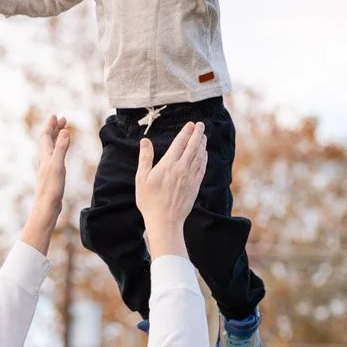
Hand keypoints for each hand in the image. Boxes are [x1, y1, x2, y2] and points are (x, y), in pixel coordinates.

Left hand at [33, 114, 69, 212]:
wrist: (46, 207)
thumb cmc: (51, 187)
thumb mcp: (57, 165)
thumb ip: (61, 147)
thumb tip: (65, 130)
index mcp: (45, 156)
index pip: (46, 136)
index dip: (51, 125)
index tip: (56, 116)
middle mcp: (44, 161)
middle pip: (48, 140)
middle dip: (55, 129)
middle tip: (63, 120)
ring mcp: (47, 168)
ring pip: (50, 149)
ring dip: (56, 139)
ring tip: (63, 133)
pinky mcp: (50, 176)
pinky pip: (53, 158)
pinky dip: (58, 151)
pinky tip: (59, 155)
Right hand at [135, 122, 206, 257]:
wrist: (165, 221)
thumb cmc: (150, 202)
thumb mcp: (141, 179)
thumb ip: (145, 158)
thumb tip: (145, 141)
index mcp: (168, 165)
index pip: (179, 143)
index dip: (186, 132)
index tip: (190, 124)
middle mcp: (181, 169)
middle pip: (192, 146)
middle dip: (197, 134)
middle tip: (201, 125)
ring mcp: (190, 177)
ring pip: (199, 156)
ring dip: (202, 144)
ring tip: (203, 136)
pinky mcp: (195, 186)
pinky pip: (202, 168)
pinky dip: (204, 158)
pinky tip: (204, 154)